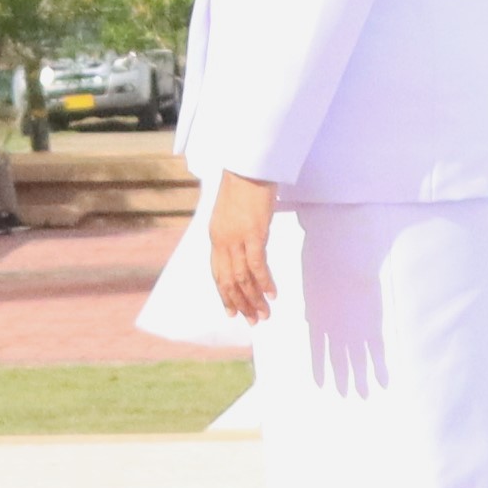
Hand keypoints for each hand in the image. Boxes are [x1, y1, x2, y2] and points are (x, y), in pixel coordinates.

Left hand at [204, 171, 280, 325]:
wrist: (247, 166)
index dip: (224, 295)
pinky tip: (272, 295)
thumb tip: (243, 244)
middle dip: (240, 303)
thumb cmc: (242, 185)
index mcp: (215, 236)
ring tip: (264, 315)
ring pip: (242, 278)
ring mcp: (237, 238)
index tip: (232, 311)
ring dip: (253, 299)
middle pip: (229, 281)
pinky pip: (257, 265)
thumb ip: (233, 230)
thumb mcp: (231, 212)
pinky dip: (264, 282)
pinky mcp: (254, 233)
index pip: (217, 273)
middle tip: (251, 321)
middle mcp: (222, 241)